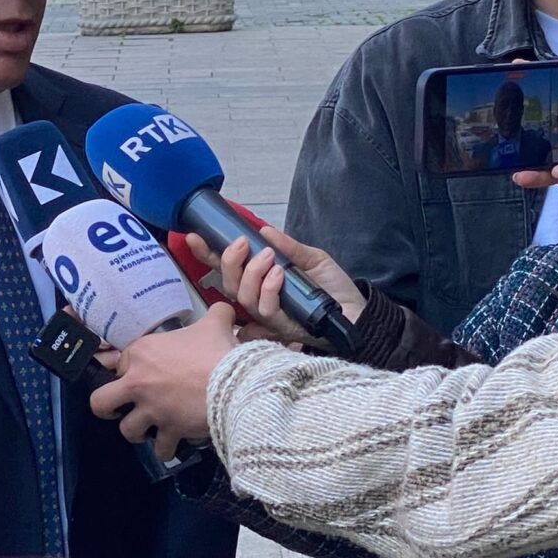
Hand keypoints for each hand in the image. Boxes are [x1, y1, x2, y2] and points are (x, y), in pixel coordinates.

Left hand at [89, 304, 237, 460]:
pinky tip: (172, 444)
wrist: (236, 382)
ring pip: (127, 430)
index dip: (128, 369)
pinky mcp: (169, 430)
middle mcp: (139, 382)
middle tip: (120, 408)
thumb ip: (215, 315)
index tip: (141, 374)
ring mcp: (152, 409)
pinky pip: (160, 449)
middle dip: (108, 408)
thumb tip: (224, 310)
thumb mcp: (216, 323)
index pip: (119, 363)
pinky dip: (166, 449)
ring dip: (138, 431)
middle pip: (101, 401)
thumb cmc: (219, 351)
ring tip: (149, 428)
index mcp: (142, 352)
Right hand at [185, 226, 364, 345]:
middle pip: (229, 285)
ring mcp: (271, 316)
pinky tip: (279, 275)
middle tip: (242, 243)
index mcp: (263, 283)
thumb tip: (263, 229)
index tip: (196, 237)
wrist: (361, 314)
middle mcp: (261, 301)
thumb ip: (288, 246)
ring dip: (251, 272)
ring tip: (268, 255)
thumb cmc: (336, 290)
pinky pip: (266, 310)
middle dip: (229, 261)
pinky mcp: (284, 328)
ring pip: (243, 298)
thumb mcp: (312, 259)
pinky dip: (269, 289)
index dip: (209, 256)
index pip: (229, 270)